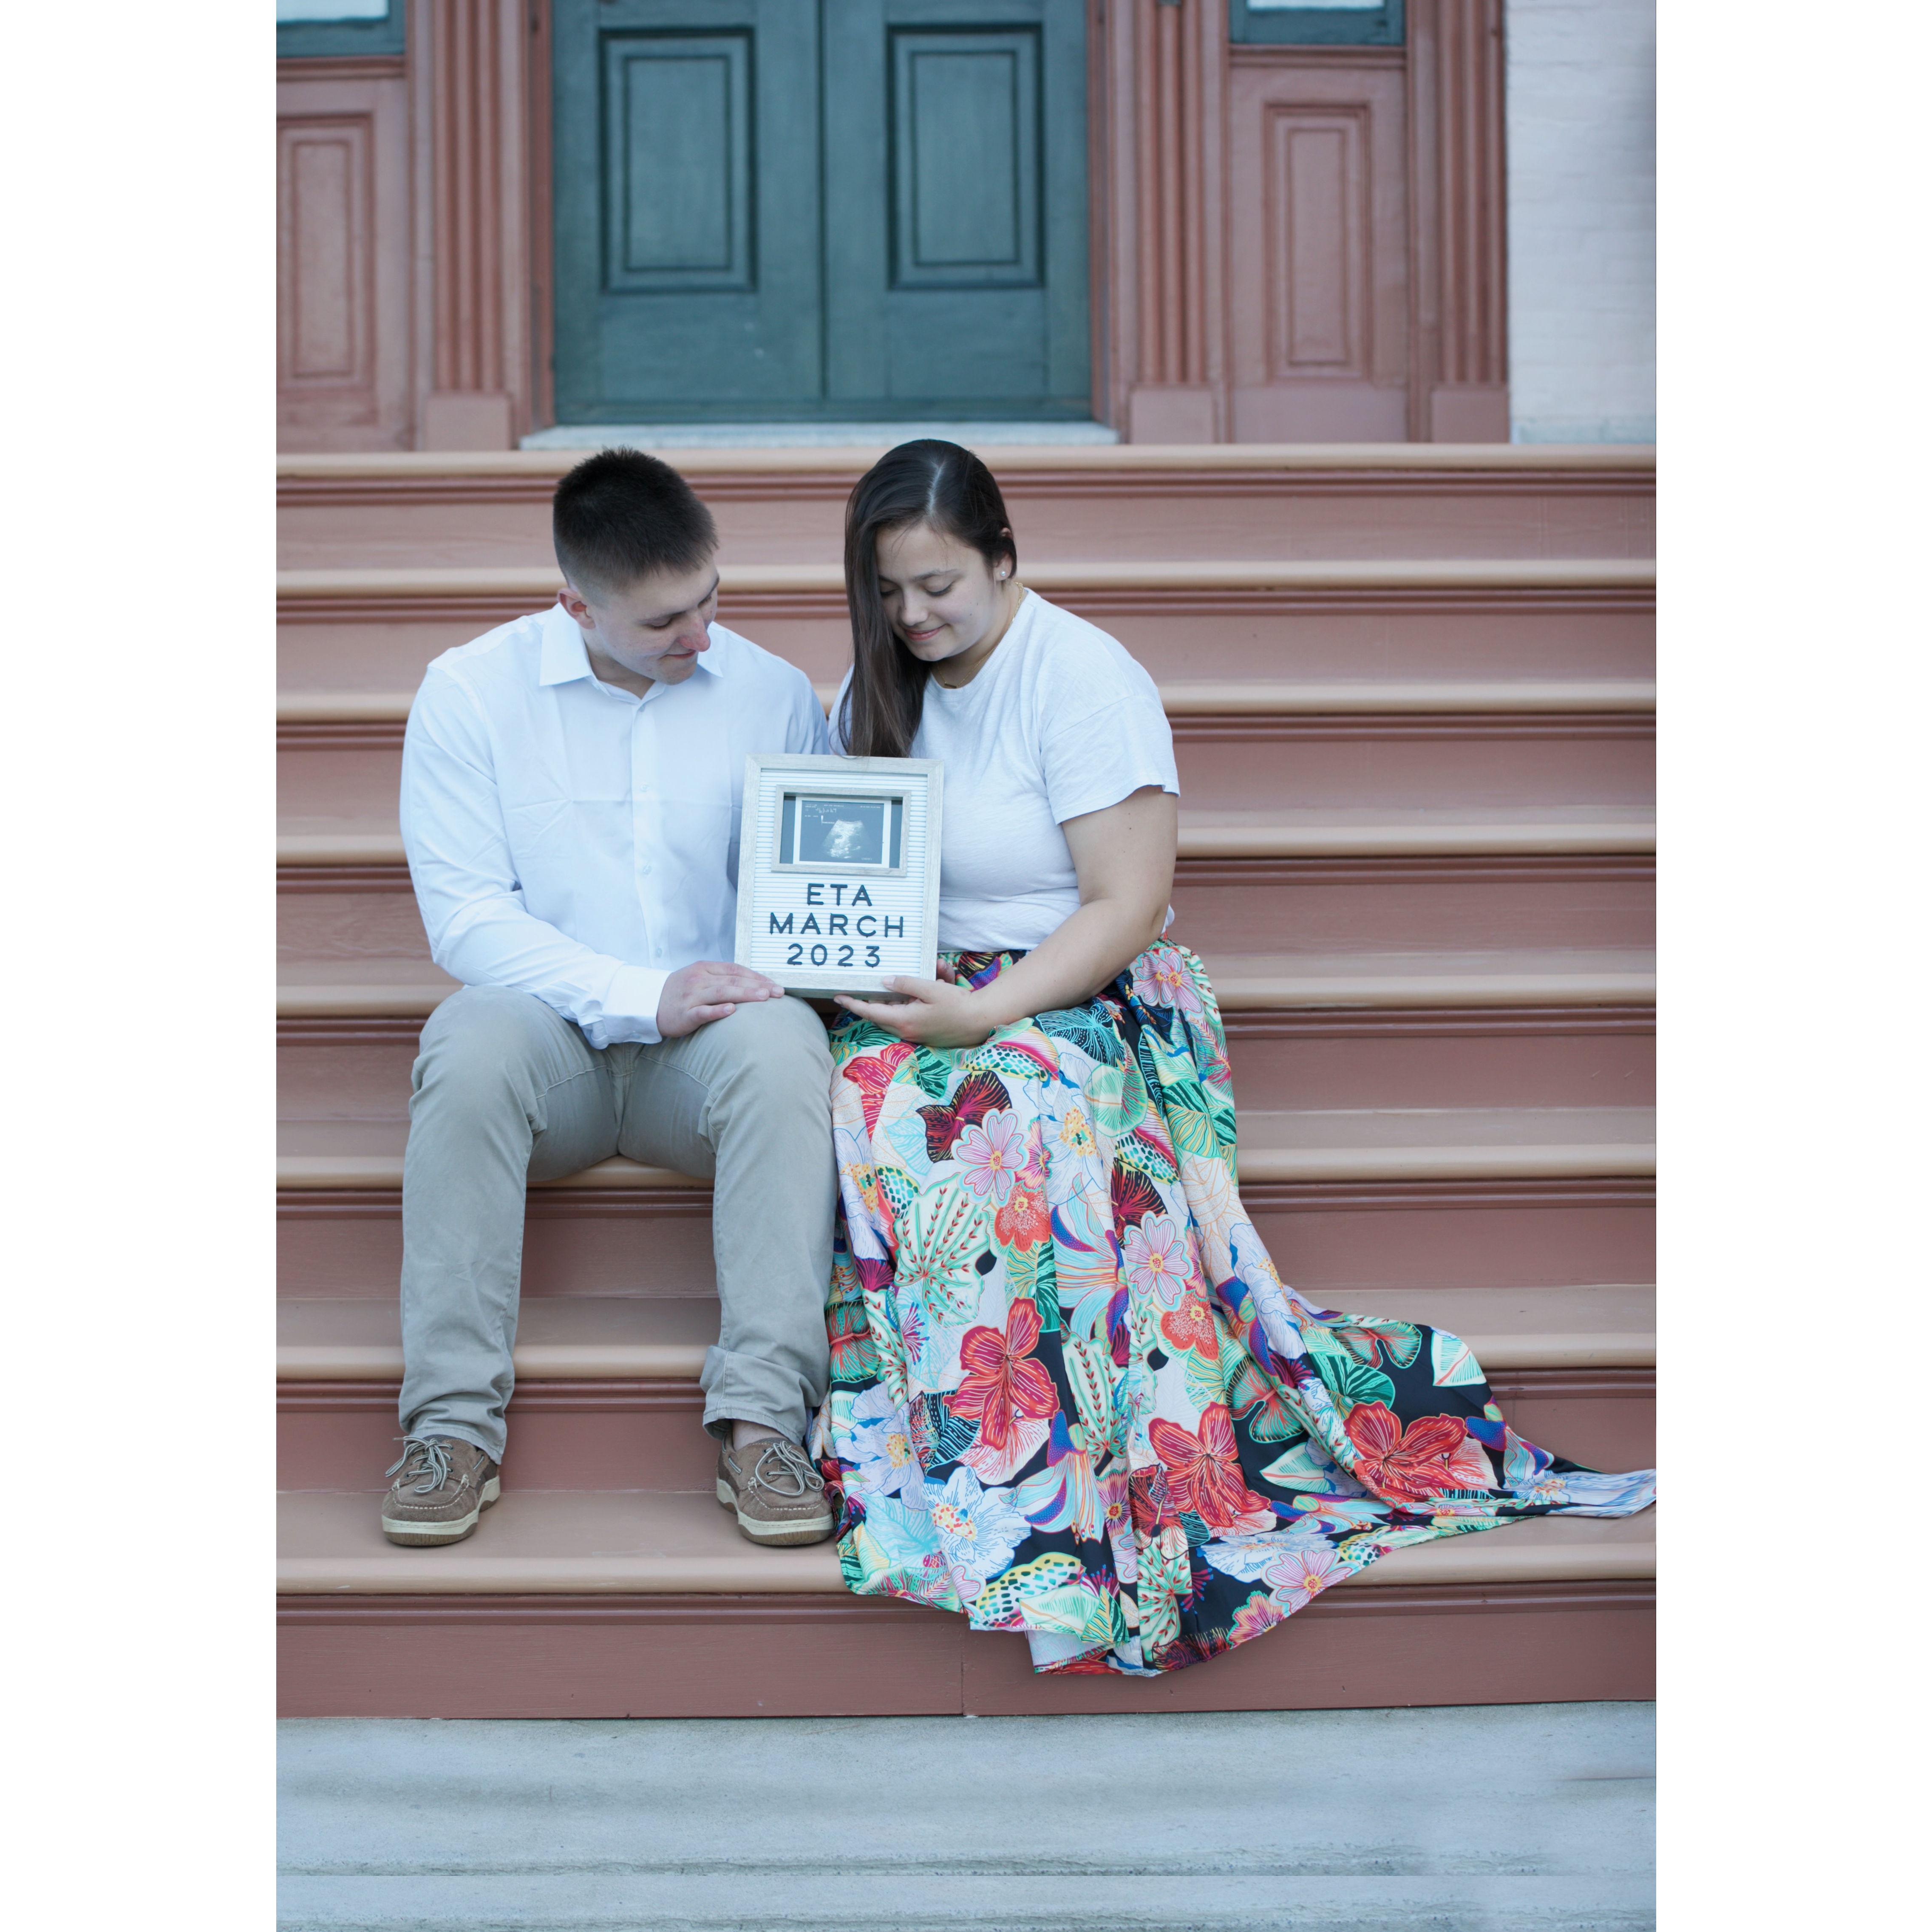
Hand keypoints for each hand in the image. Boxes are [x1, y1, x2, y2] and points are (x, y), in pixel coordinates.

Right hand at [656, 960, 785, 1037]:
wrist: (649, 1003)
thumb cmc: (681, 992)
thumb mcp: (700, 978)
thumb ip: (722, 979)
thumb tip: (753, 984)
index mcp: (705, 969)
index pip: (736, 970)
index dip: (757, 977)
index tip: (775, 986)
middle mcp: (699, 979)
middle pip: (732, 981)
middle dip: (757, 986)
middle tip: (778, 993)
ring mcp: (691, 996)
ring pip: (721, 993)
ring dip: (744, 994)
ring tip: (763, 998)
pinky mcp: (684, 1013)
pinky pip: (703, 1011)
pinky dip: (717, 1010)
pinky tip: (732, 1010)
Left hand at [833, 972, 995, 1048]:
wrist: (982, 1022)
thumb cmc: (958, 1005)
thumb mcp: (932, 989)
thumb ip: (906, 984)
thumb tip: (885, 982)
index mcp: (904, 1020)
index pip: (870, 1011)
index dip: (853, 1003)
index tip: (838, 996)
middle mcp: (907, 1030)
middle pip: (882, 1012)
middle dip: (880, 996)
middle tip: (872, 983)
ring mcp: (916, 1032)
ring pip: (900, 1010)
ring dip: (908, 992)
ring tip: (936, 972)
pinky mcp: (925, 1030)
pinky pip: (914, 1011)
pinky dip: (920, 997)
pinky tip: (941, 979)